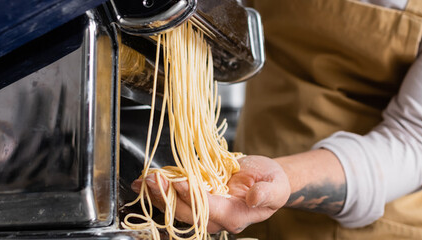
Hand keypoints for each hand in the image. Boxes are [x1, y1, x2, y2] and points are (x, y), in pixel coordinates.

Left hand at [131, 155, 289, 233]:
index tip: (181, 182)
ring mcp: (206, 212)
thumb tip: (254, 198)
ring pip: (178, 210)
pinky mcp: (197, 201)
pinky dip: (160, 191)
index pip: (211, 210)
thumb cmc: (273, 182)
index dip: (195, 197)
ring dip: (159, 196)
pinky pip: (176, 200)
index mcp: (237, 216)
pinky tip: (146, 181)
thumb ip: (267, 193)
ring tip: (144, 181)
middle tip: (154, 180)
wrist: (266, 179)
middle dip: (169, 197)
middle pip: (188, 214)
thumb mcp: (277, 185)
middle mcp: (218, 219)